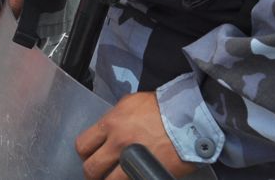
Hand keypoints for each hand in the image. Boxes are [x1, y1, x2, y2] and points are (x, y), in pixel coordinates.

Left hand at [76, 93, 199, 179]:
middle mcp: (118, 142)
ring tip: (114, 178)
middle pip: (91, 167)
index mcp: (111, 123)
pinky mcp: (147, 173)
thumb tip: (109, 128)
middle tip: (98, 174)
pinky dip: (128, 179)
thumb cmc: (164, 107)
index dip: (85, 153)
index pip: (83, 144)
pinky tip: (134, 175)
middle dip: (93, 173)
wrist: (190, 117)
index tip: (90, 157)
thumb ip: (116, 117)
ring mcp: (132, 160)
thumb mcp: (132, 103)